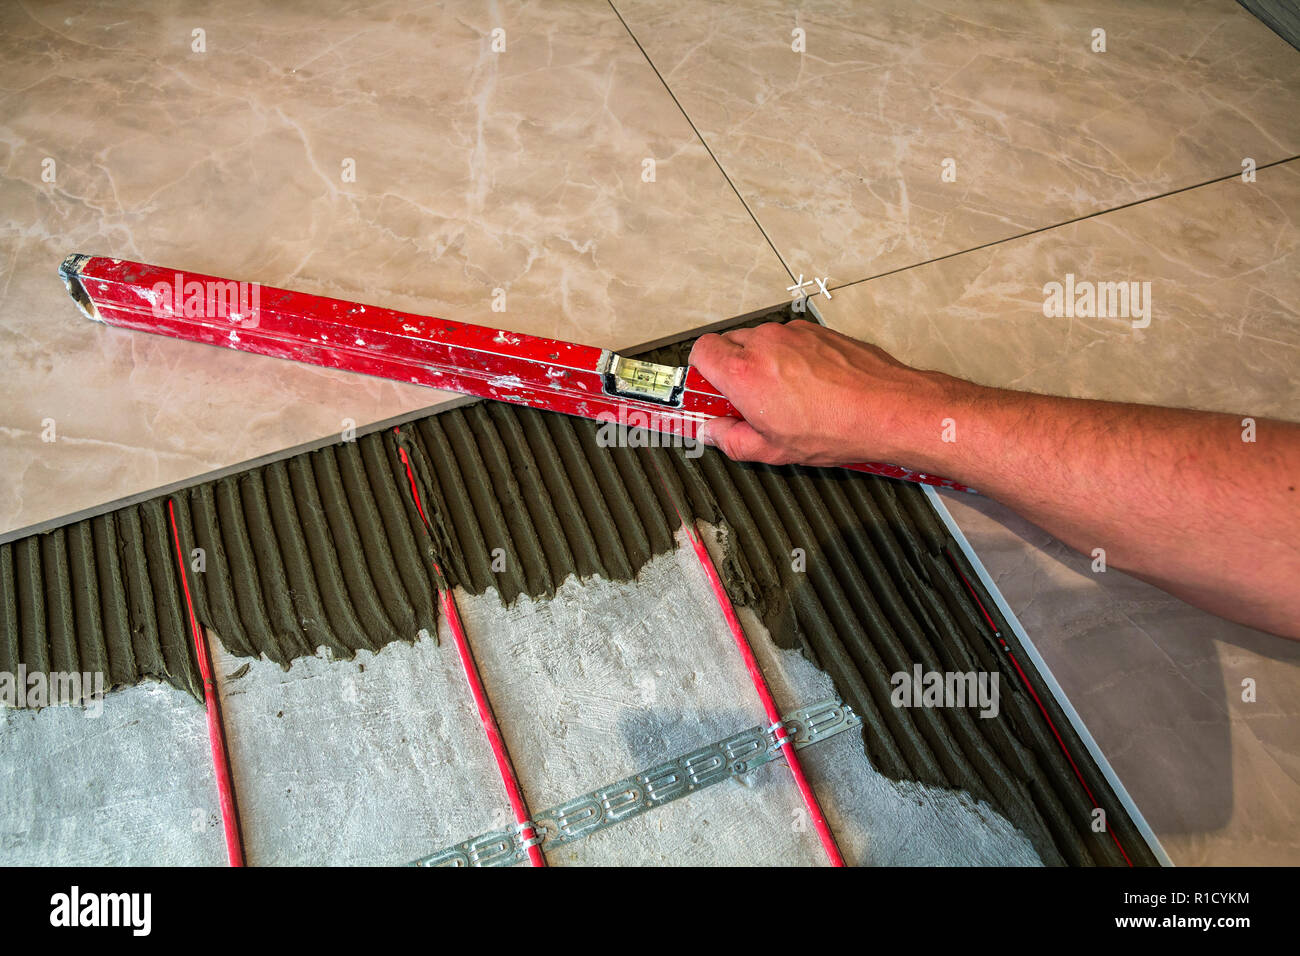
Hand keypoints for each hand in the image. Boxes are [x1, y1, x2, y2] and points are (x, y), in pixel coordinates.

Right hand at [689, 320, 943, 465]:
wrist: (887, 408)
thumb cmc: (837, 427)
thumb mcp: (773, 450)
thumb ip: (732, 440)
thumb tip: (715, 432)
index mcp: (745, 373)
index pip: (700, 351)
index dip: (702, 373)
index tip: (713, 394)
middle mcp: (765, 343)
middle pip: (729, 344)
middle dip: (733, 370)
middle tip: (749, 400)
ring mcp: (793, 333)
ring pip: (761, 342)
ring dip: (764, 363)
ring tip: (787, 397)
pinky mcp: (816, 330)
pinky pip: (790, 340)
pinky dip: (791, 358)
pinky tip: (810, 386)